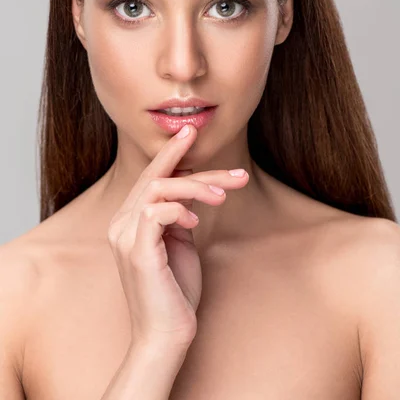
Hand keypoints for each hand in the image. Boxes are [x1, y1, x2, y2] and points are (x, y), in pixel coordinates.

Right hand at [107, 124, 248, 348]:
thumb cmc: (175, 291)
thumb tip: (192, 193)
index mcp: (131, 220)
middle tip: (231, 168)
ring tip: (224, 195)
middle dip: (192, 162)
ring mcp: (125, 236)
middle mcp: (121, 223)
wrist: (166, 335)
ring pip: (157, 187)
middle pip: (157, 176)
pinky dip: (180, 209)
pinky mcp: (137, 250)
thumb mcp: (180, 243)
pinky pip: (155, 211)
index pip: (150, 176)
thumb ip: (179, 216)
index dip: (170, 152)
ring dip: (196, 185)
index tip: (191, 132)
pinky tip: (195, 221)